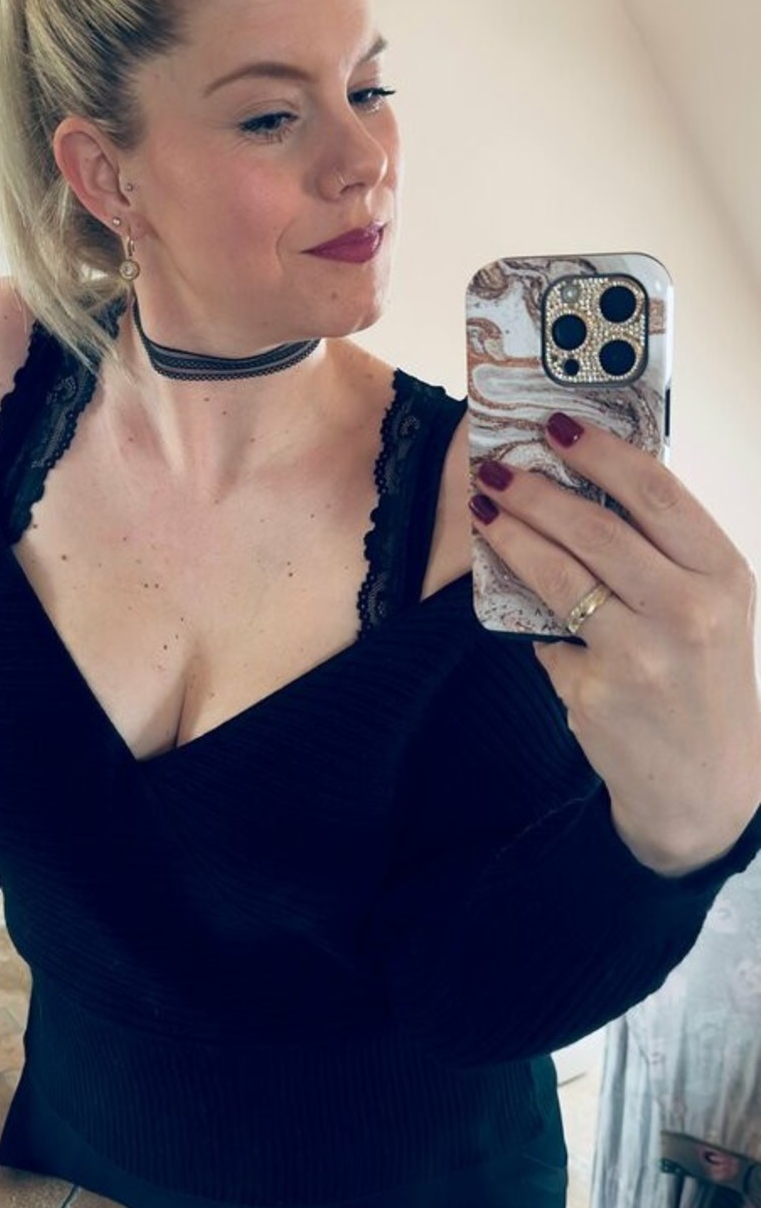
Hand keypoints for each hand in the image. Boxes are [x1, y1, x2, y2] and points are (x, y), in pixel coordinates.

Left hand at [470, 411, 760, 874]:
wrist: (707, 784)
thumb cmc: (703, 678)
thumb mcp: (711, 606)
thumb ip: (663, 552)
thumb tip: (581, 481)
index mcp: (723, 575)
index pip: (657, 494)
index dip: (601, 451)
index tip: (556, 424)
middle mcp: (688, 611)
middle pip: (597, 529)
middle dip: (536, 491)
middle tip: (495, 466)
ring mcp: (640, 655)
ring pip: (558, 576)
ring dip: (511, 536)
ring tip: (484, 509)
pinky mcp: (594, 692)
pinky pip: (546, 637)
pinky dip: (531, 620)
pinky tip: (518, 604)